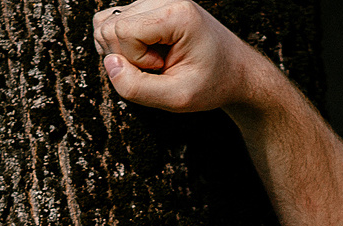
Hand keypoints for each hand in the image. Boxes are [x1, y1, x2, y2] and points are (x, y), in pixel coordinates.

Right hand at [93, 1, 268, 114]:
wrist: (235, 71)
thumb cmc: (212, 83)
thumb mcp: (177, 98)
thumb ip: (138, 88)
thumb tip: (109, 65)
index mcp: (176, 14)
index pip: (122, 31)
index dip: (136, 59)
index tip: (163, 67)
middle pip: (110, 25)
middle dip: (126, 55)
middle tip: (159, 66)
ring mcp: (154, 0)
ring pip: (107, 23)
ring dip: (124, 50)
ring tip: (155, 60)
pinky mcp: (148, 7)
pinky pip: (113, 21)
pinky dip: (122, 44)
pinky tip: (146, 54)